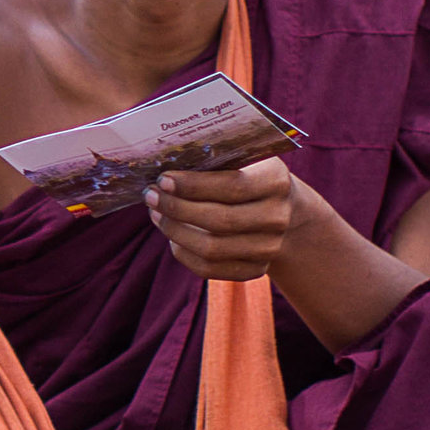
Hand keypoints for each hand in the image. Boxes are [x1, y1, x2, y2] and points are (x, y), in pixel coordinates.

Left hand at [149, 157, 299, 283]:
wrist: (277, 209)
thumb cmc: (247, 175)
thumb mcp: (240, 159)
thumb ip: (212, 160)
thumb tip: (165, 166)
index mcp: (276, 181)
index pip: (232, 186)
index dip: (193, 185)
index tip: (163, 180)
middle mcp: (278, 217)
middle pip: (220, 220)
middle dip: (178, 208)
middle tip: (151, 196)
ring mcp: (269, 248)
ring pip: (212, 248)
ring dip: (175, 231)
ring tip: (157, 213)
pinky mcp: (255, 270)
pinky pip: (210, 269)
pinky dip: (184, 252)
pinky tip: (171, 236)